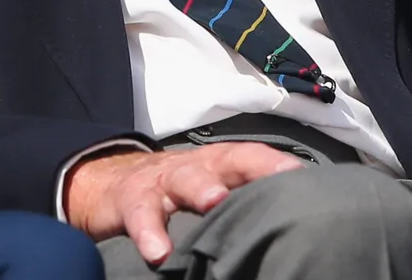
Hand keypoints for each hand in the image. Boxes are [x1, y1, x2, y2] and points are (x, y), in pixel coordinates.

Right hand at [64, 142, 305, 263]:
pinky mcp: (131, 201)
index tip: (304, 175)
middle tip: (279, 180)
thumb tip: (290, 227)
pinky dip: (149, 232)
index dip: (275, 163)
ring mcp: (161, 182)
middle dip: (252, 168)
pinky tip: (158, 253)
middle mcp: (193, 167)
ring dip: (201, 187)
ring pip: (183, 179)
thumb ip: (240, 200)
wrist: (108, 184)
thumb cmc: (173, 194)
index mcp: (217, 166)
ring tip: (215, 202)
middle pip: (225, 161)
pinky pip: (141, 214)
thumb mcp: (206, 190)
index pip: (252, 158)